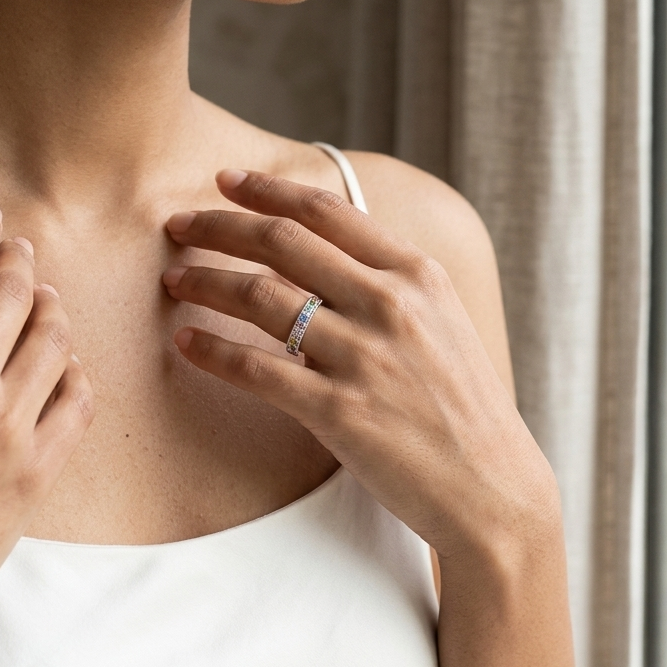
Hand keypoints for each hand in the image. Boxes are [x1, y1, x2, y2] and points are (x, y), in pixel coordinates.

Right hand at [0, 205, 93, 666]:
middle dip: (19, 261)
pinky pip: (77, 399)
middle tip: (20, 252)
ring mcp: (9, 424)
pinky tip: (64, 368)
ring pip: (55, 338)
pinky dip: (74, 374)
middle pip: (14, 292)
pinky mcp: (39, 468)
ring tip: (45, 302)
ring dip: (52, 310)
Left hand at [165, 170, 557, 561]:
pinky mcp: (340, 411)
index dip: (267, 189)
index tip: (225, 180)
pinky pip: (258, 370)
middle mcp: (389, 303)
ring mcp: (364, 356)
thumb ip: (387, 278)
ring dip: (205, 282)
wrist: (492, 485)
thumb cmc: (461, 401)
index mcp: (415, 273)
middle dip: (218, 226)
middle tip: (177, 225)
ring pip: (260, 298)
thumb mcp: (441, 318)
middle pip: (282, 242)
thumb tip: (319, 246)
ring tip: (173, 281)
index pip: (326, 210)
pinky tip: (186, 342)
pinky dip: (214, 351)